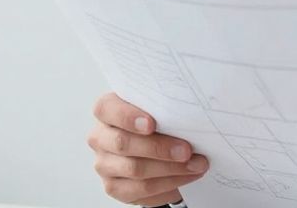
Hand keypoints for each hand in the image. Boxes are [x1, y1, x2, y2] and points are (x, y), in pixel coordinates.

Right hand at [88, 92, 208, 204]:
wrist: (155, 149)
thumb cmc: (156, 123)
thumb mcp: (157, 109)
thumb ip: (163, 108)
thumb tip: (188, 116)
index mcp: (107, 111)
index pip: (107, 109)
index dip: (127, 116)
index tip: (151, 124)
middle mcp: (100, 138)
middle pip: (123, 143)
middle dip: (159, 148)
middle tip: (187, 150)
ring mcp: (105, 164)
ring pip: (135, 169)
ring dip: (170, 168)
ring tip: (196, 164)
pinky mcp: (114, 187)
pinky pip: (141, 189)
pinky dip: (168, 184)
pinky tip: (186, 177)